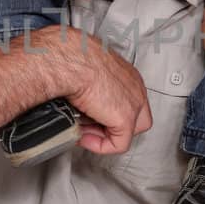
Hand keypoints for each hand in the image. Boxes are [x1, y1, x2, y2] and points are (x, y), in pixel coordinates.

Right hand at [41, 29, 151, 156]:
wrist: (69, 59)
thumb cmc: (70, 57)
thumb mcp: (83, 71)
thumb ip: (88, 87)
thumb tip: (79, 100)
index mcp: (126, 73)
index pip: (127, 100)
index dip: (107, 114)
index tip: (87, 115)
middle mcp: (135, 87)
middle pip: (136, 119)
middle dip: (112, 127)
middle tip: (88, 126)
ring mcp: (134, 103)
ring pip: (129, 132)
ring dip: (105, 137)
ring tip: (82, 131)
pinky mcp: (126, 119)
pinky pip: (119, 144)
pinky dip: (101, 146)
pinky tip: (83, 138)